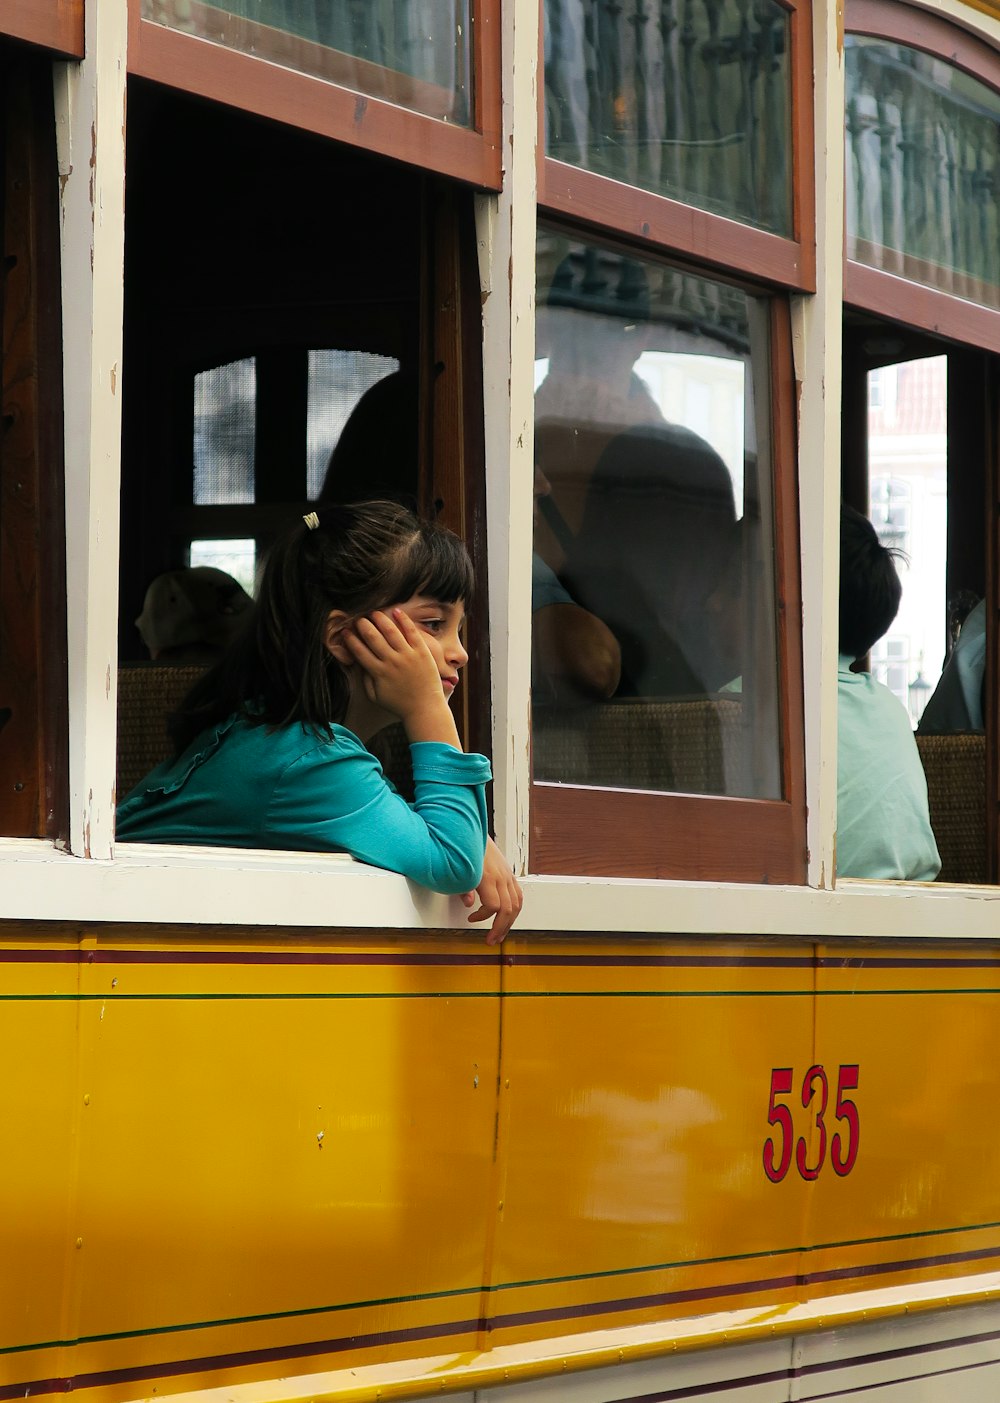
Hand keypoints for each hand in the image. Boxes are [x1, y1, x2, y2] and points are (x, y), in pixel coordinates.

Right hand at [342, 609, 455, 742]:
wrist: (425, 709)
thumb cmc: (399, 704)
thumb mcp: (375, 696)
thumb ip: (365, 679)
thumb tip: (358, 662)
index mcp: (378, 672)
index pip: (359, 650)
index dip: (350, 639)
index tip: (346, 631)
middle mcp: (392, 662)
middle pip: (372, 637)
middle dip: (362, 625)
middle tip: (359, 619)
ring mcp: (408, 656)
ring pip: (390, 631)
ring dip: (380, 619)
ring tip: (374, 613)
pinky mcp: (422, 652)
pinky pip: (412, 632)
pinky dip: (403, 620)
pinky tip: (396, 611)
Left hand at [462, 837, 522, 944]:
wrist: (472, 832)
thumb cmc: (464, 851)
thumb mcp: (459, 871)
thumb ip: (463, 888)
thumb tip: (467, 904)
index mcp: (488, 878)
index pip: (494, 906)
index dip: (484, 917)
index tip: (471, 919)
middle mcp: (501, 877)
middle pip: (508, 909)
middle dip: (500, 928)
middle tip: (491, 940)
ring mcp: (508, 876)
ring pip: (516, 904)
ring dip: (509, 922)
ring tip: (500, 934)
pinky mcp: (510, 874)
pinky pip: (518, 895)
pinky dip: (515, 909)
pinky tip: (507, 917)